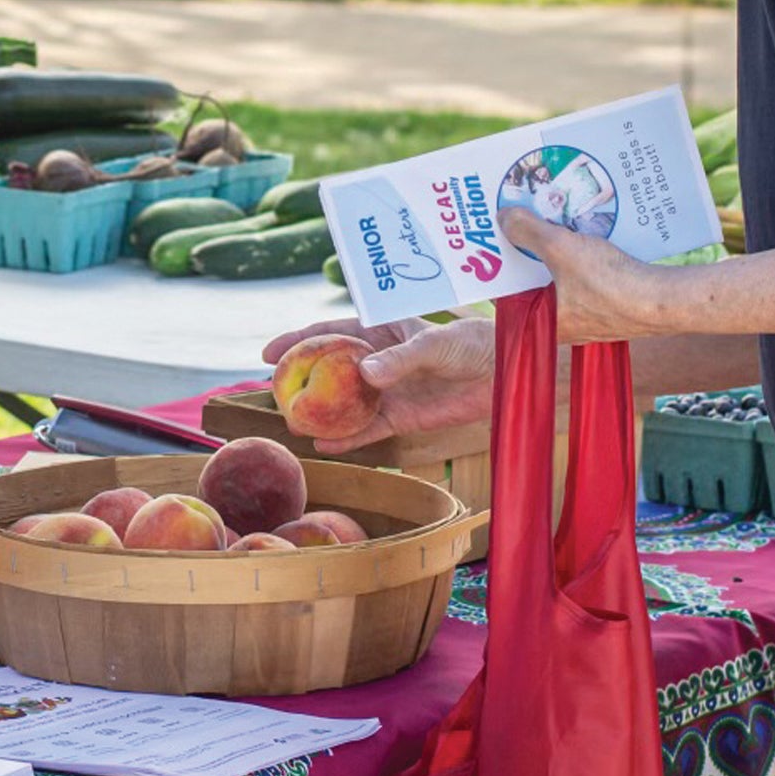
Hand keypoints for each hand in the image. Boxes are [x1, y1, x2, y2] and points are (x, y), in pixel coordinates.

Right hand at [258, 315, 491, 454]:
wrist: (504, 373)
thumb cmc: (472, 344)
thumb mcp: (435, 344)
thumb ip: (400, 358)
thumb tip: (365, 373)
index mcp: (380, 331)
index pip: (331, 333)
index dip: (298, 341)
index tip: (269, 353)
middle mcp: (377, 361)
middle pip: (330, 371)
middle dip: (301, 381)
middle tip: (275, 394)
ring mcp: (387, 391)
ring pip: (344, 404)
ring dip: (320, 413)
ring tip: (292, 423)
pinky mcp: (402, 418)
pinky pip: (368, 430)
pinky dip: (347, 438)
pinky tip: (323, 444)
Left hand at [501, 206, 670, 341]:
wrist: (665, 299)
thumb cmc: (610, 283)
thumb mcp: (559, 248)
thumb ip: (528, 231)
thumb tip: (503, 218)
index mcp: (544, 325)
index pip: (510, 295)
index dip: (502, 266)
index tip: (496, 241)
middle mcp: (566, 327)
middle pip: (536, 284)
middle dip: (530, 255)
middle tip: (521, 225)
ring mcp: (592, 319)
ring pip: (563, 281)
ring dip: (558, 255)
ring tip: (552, 224)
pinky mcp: (613, 306)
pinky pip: (587, 280)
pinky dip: (583, 259)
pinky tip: (586, 236)